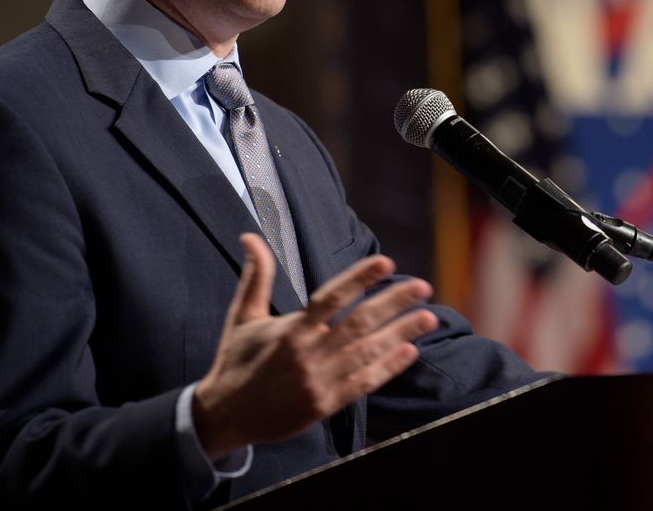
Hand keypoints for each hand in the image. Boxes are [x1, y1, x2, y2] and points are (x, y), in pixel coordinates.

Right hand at [192, 233, 438, 458]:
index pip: (332, 297)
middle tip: (423, 287)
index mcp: (290, 329)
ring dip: (401, 333)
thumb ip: (256, 276)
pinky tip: (409, 351)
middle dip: (394, 303)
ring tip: (428, 317)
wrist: (224, 416)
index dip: (360, 278)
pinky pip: (363, 384)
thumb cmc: (235, 361)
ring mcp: (319, 381)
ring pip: (368, 353)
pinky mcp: (324, 405)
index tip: (386, 262)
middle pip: (359, 323)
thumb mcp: (242, 316)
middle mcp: (308, 353)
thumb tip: (250, 236)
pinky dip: (388, 368)